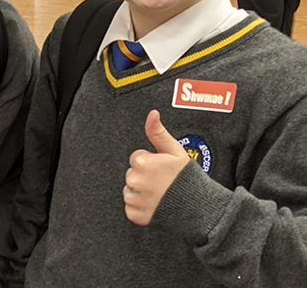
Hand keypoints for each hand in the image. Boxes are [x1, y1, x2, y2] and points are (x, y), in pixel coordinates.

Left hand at [123, 110, 188, 225]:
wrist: (200, 209)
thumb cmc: (188, 178)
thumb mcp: (175, 150)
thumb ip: (158, 132)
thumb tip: (152, 114)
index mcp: (143, 162)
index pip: (136, 158)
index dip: (150, 162)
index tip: (162, 168)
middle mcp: (136, 181)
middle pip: (131, 174)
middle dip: (144, 176)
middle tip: (162, 181)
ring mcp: (136, 199)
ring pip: (129, 191)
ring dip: (140, 193)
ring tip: (160, 194)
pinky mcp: (137, 216)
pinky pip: (130, 209)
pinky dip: (140, 209)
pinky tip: (155, 205)